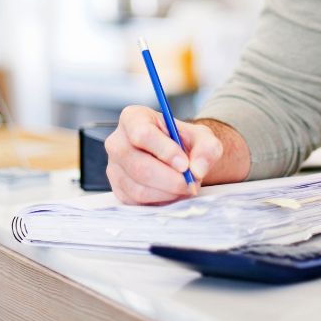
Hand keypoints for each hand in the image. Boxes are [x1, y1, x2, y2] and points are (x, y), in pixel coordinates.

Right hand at [104, 105, 223, 204]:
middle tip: (191, 182)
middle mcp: (117, 142)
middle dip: (170, 179)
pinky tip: (172, 192)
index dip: (165, 151)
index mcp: (133, 118)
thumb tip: (197, 170)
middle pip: (139, 166)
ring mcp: (114, 167)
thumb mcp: (202, 137)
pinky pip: (138, 202)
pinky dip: (160, 201)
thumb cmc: (184, 142)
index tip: (185, 164)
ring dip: (168, 192)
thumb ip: (206, 148)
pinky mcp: (118, 189)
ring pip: (138, 188)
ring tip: (184, 186)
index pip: (142, 134)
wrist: (177, 158)